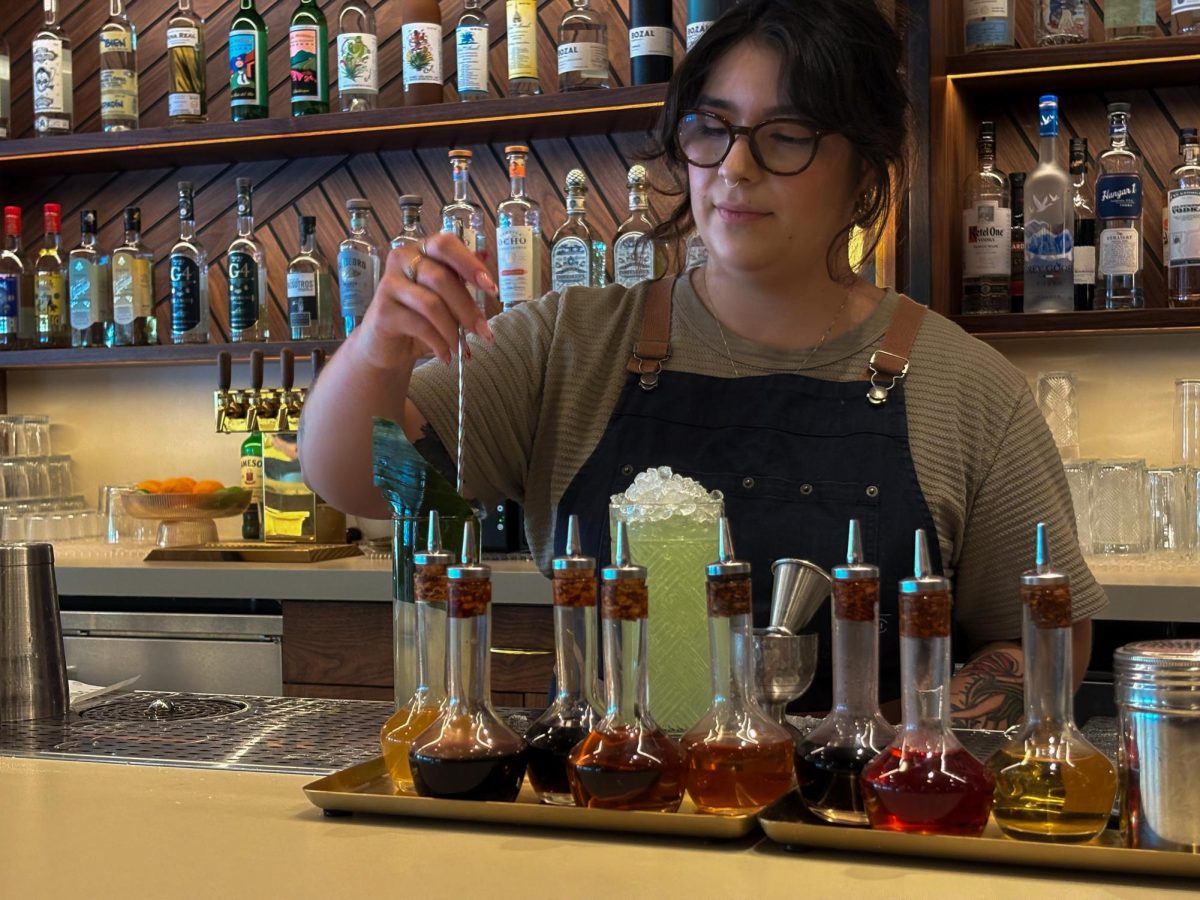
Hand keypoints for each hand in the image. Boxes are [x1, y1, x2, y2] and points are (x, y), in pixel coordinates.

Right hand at [353, 232, 496, 370]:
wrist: (387, 345)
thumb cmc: (419, 315)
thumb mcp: (444, 296)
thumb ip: (460, 275)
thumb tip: (485, 255)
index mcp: (421, 250)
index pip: (446, 245)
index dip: (470, 264)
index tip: (492, 288)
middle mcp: (402, 260)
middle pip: (441, 278)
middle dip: (467, 309)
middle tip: (484, 332)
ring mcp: (389, 284)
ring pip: (431, 304)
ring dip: (453, 331)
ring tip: (462, 349)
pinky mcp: (383, 311)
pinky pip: (419, 325)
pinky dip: (439, 343)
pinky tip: (446, 355)